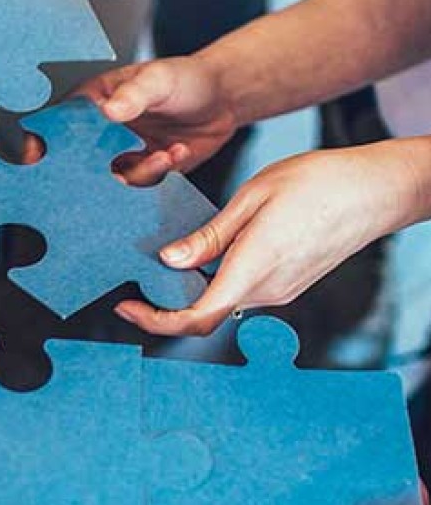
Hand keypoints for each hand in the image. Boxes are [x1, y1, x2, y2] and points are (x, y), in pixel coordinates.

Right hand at [75, 57, 236, 184]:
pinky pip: (139, 184)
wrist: (223, 98)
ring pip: (110, 177)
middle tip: (124, 164)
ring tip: (164, 155)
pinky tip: (177, 153)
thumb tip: (109, 110)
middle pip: (80, 160)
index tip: (67, 152)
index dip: (58, 141)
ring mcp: (121, 152)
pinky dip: (158, 174)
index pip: (63, 124)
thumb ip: (134, 94)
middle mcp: (102, 130)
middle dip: (100, 168)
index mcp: (93, 102)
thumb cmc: (187, 78)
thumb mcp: (158, 79)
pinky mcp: (143, 170)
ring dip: (140, 172)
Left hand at [115, 144, 415, 335]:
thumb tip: (169, 261)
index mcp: (254, 268)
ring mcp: (281, 290)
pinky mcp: (288, 282)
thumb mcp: (252, 198)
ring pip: (221, 299)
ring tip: (162, 259)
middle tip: (133, 280)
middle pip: (204, 312)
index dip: (157, 321)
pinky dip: (213, 278)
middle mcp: (268, 290)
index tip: (127, 306)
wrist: (377, 188)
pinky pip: (240, 288)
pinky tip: (201, 252)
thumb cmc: (318, 182)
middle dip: (165, 303)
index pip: (198, 317)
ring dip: (189, 288)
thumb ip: (210, 237)